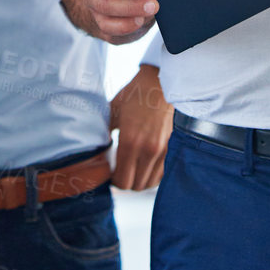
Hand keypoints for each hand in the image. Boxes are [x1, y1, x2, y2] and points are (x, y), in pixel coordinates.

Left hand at [109, 64, 172, 188]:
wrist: (159, 83)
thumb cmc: (134, 95)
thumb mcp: (112, 111)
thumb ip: (104, 133)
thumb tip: (97, 150)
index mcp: (130, 142)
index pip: (122, 180)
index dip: (114, 182)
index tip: (110, 174)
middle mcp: (147, 150)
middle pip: (136, 186)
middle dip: (125, 182)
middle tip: (119, 172)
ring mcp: (162, 150)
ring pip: (150, 183)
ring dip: (139, 180)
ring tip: (132, 169)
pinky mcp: (171, 148)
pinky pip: (161, 174)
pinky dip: (152, 175)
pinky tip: (144, 165)